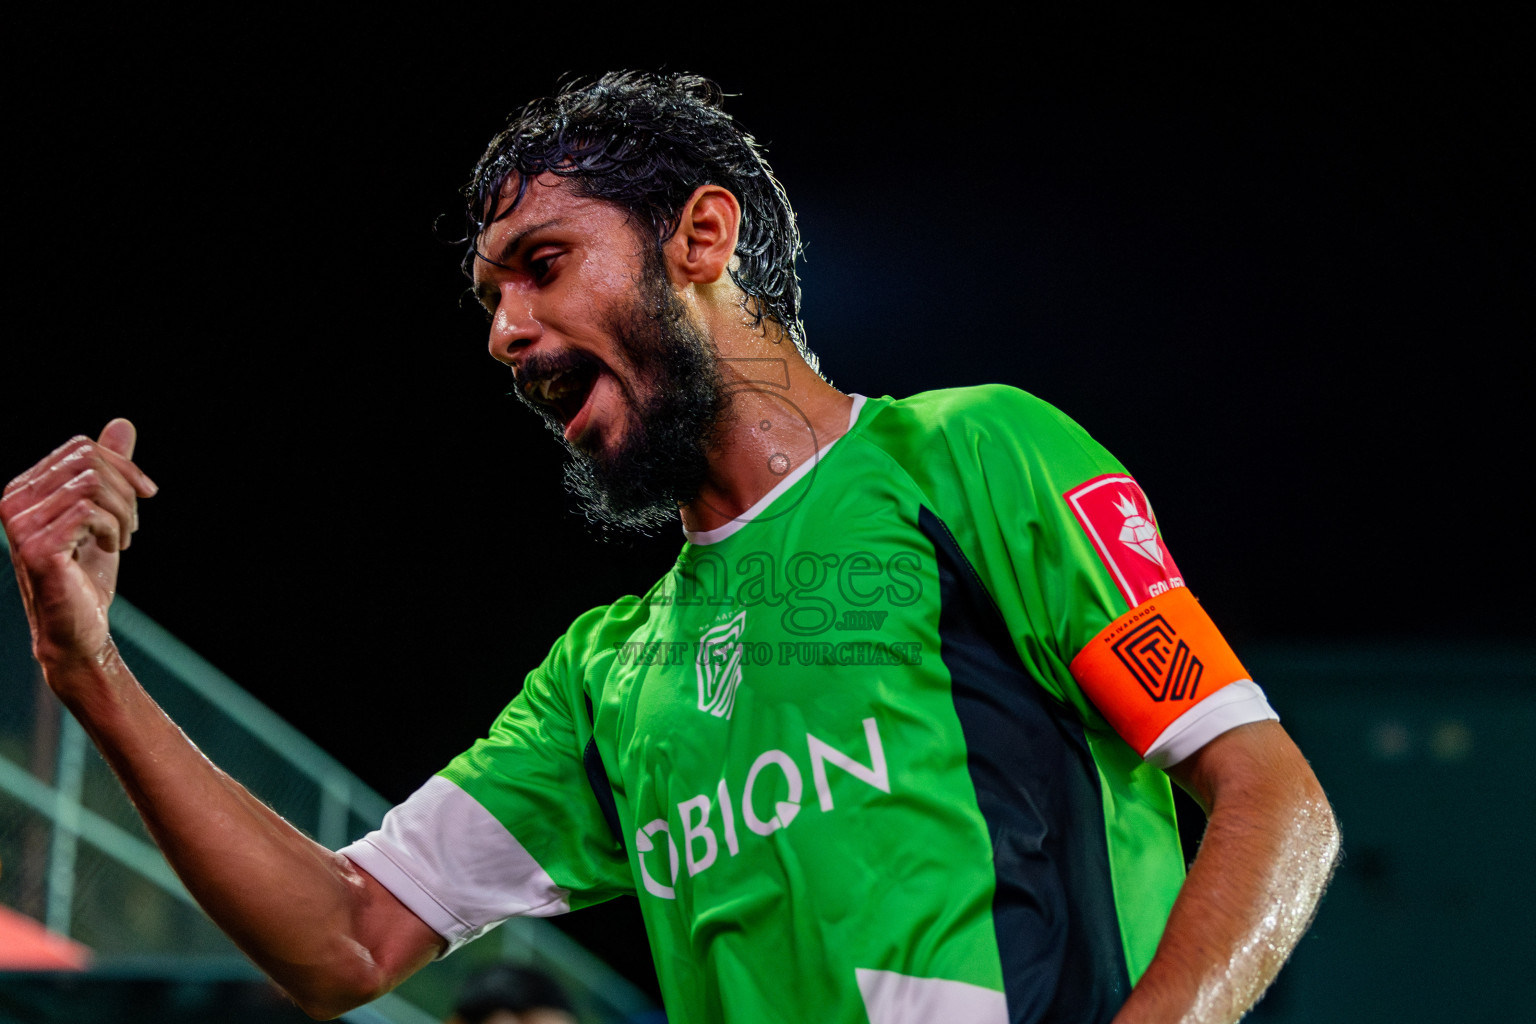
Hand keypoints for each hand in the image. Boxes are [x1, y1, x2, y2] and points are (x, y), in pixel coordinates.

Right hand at [2, 419, 158, 666]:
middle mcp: (13, 501)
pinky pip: (89, 512)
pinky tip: (112, 548)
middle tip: (131, 524)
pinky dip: (114, 528)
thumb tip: (122, 423)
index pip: (80, 448)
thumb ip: (109, 469)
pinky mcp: (38, 547)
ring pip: (92, 485)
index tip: (146, 493)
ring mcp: (21, 524)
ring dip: (122, 513)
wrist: (78, 627)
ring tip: (121, 538)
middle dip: (125, 490)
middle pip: (88, 461)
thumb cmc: (86, 572)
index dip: (122, 465)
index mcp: (24, 488)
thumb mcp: (105, 511)